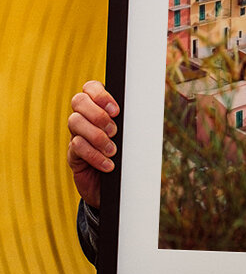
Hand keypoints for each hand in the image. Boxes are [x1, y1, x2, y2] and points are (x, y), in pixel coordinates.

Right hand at [67, 81, 119, 207]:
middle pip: (78, 101)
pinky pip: (76, 146)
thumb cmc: (126, 155)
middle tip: (114, 131)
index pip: (90, 87)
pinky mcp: (73, 154)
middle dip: (98, 114)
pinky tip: (108, 165)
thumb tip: (144, 110)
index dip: (100, 95)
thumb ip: (131, 122)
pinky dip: (94, 155)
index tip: (116, 111)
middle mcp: (84, 117)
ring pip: (75, 122)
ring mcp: (76, 134)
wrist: (116, 186)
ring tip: (112, 150)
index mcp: (98, 107)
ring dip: (96, 136)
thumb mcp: (130, 136)